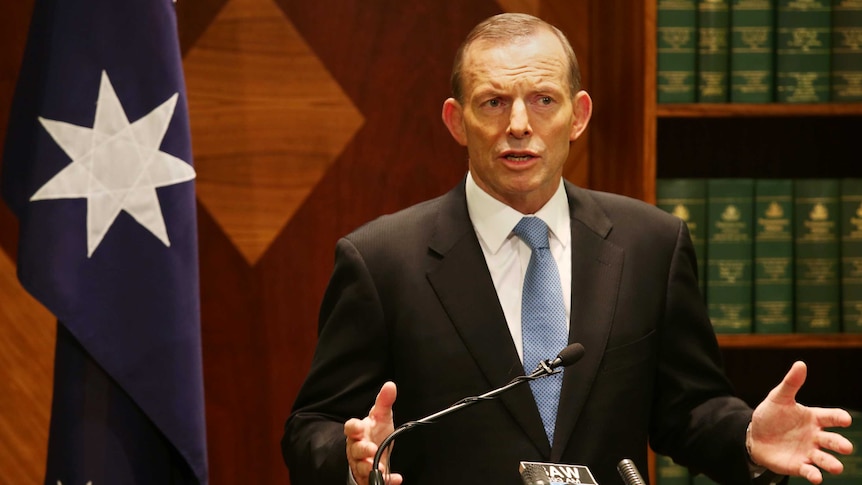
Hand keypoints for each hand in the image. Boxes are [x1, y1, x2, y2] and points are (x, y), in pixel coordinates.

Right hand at [344, 381, 403, 484]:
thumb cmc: (374, 433)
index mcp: (358, 433)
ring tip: (378, 468)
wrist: (374, 452)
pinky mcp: (367, 477)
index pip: (350, 428)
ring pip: (360, 467)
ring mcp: (361, 464)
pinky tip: (395, 479)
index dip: (353, 427)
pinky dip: (386, 480)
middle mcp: (356, 449)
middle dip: (362, 450)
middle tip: (371, 449)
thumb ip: (384, 402)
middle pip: (355, 450)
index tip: (359, 427)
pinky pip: (373, 480)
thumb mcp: (381, 417)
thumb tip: (390, 385)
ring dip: (368, 468)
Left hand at [749, 361, 853, 483]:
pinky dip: (814, 475)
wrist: (754, 435)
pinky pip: (809, 471)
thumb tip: (801, 363)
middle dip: (839, 444)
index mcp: (813, 418)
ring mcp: (808, 451)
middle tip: (846, 448)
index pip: (830, 417)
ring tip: (837, 467)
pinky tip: (817, 478)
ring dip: (831, 463)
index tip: (845, 419)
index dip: (838, 418)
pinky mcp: (799, 465)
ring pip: (824, 458)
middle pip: (831, 440)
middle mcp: (815, 436)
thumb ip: (791, 383)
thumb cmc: (770, 415)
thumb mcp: (778, 398)